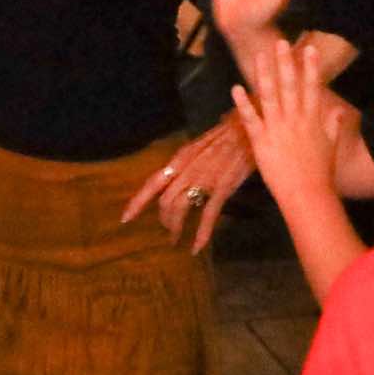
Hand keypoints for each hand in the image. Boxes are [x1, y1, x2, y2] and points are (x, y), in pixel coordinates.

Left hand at [122, 114, 254, 251]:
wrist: (248, 126)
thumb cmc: (227, 135)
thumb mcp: (201, 146)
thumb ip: (189, 160)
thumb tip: (179, 168)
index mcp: (180, 159)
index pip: (152, 183)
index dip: (137, 202)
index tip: (125, 218)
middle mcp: (186, 170)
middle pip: (164, 201)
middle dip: (164, 220)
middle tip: (169, 231)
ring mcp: (203, 179)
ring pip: (179, 209)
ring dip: (176, 227)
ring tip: (177, 239)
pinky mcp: (221, 188)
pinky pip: (207, 216)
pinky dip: (200, 235)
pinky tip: (196, 247)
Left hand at [231, 39, 348, 213]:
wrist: (308, 194)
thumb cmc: (321, 173)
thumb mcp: (332, 147)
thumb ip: (334, 126)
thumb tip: (340, 110)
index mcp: (313, 120)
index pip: (313, 88)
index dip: (311, 68)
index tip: (310, 49)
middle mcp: (295, 119)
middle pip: (290, 86)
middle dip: (285, 63)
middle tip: (281, 43)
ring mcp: (277, 128)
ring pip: (270, 96)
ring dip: (264, 74)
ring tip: (260, 56)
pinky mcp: (261, 141)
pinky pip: (251, 118)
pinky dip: (244, 103)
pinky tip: (236, 88)